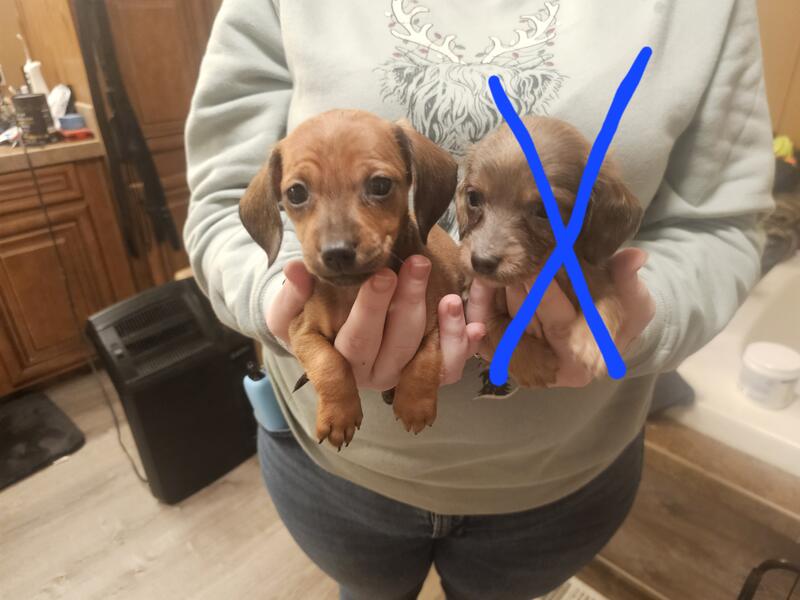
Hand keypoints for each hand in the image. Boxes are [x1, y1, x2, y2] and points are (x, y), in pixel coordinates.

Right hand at [266, 256, 485, 390]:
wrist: (324, 332)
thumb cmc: (305, 315)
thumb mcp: (287, 309)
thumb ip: (291, 294)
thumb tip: (296, 270)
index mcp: (333, 362)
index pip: (354, 340)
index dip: (369, 311)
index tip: (382, 275)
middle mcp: (368, 373)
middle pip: (392, 344)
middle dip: (407, 303)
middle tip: (418, 264)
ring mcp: (398, 376)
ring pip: (422, 359)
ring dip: (441, 329)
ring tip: (450, 298)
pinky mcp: (423, 374)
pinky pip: (447, 370)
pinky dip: (462, 348)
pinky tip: (476, 325)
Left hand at [466, 248, 654, 386]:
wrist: (606, 329)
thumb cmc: (623, 314)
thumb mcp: (634, 299)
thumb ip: (629, 280)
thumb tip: (635, 257)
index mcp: (581, 359)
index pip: (558, 323)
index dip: (545, 294)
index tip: (536, 265)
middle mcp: (549, 366)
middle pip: (524, 323)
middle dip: (514, 289)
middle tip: (505, 258)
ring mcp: (525, 361)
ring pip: (501, 324)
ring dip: (491, 296)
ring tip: (489, 265)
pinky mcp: (505, 350)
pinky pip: (486, 329)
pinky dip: (481, 307)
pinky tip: (480, 282)